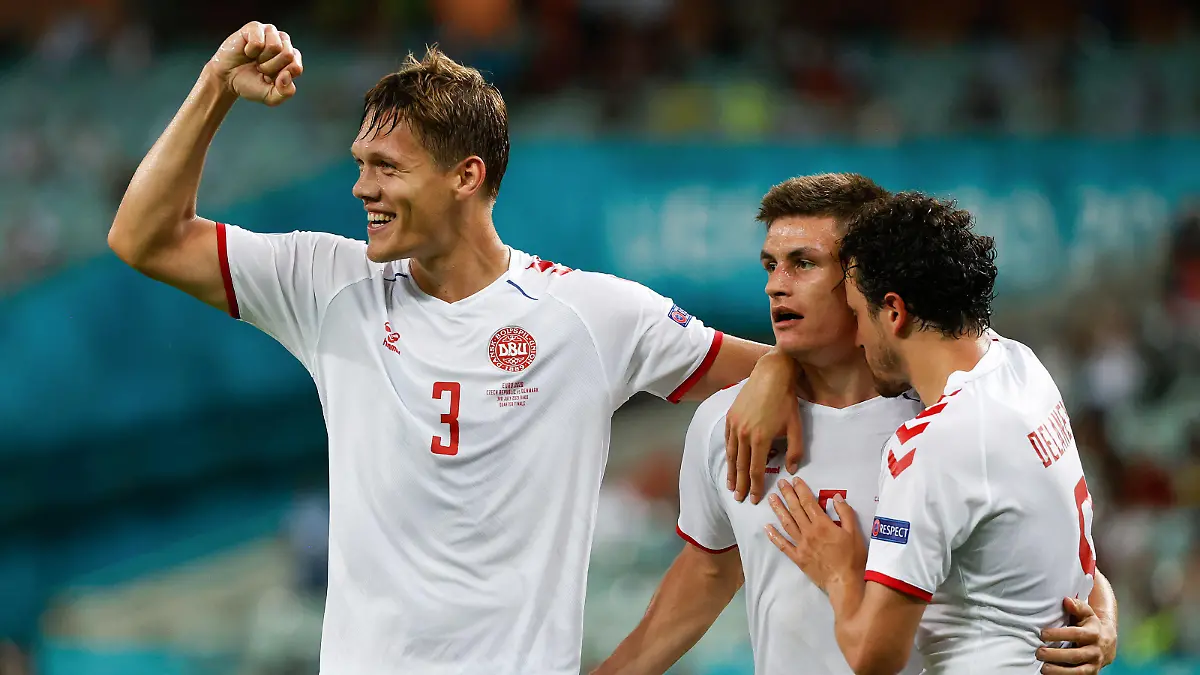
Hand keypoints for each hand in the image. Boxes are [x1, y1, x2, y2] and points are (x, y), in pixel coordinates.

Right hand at [207, 21, 303, 106]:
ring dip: (262, 59)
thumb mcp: (271, 96)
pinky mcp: (255, 27)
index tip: (269, 79)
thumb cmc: (250, 84)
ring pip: (275, 46)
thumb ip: (285, 92)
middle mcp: (283, 42)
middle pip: (287, 55)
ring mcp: (270, 33)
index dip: (281, 77)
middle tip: (260, 69)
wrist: (226, 79)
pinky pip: (258, 41)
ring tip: (255, 60)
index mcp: (292, 58)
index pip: (296, 67)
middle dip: (271, 67)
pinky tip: (247, 51)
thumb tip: (287, 75)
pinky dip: (251, 51)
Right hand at [725, 348, 804, 502]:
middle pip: (741, 466)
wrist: (771, 376)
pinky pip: (727, 440)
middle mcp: (744, 435)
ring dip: (731, 472)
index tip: (753, 498)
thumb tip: (790, 470)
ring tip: (730, 485)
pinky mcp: (731, 417)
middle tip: (738, 498)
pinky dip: (728, 453)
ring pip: (732, 454)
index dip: (755, 486)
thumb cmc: (786, 401)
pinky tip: (730, 460)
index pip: (756, 470)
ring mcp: (735, 425)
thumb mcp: (796, 427)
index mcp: (761, 439)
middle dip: (740, 484)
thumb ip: (794, 451)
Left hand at [764, 477, 864, 592]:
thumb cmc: (852, 558)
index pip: (809, 502)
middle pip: (795, 510)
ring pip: (787, 524)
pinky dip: (774, 536)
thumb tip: (836, 497)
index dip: (801, 490)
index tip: (795, 480)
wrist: (845, 582)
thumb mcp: (854, 532)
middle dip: (787, 494)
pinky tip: (767, 527)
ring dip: (778, 510)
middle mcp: (809, 532)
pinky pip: (783, 545)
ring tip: (771, 498)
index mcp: (822, 524)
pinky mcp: (798, 558)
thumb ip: (845, 513)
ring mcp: (801, 545)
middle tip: (780, 483)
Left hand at [1036, 597, 1115, 673]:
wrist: (1107, 643)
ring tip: (1043, 668)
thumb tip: (1066, 600)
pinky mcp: (1091, 673)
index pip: (1076, 634)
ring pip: (1078, 671)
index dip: (1058, 634)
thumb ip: (1077, 606)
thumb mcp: (1087, 613)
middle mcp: (1095, 651)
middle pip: (1075, 655)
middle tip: (1038, 653)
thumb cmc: (1091, 625)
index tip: (1042, 634)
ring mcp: (1094, 664)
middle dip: (1056, 655)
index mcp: (1093, 634)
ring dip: (1060, 671)